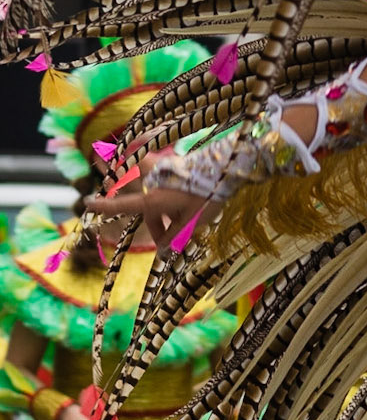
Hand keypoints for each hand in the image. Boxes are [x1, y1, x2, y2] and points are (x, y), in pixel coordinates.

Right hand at [81, 158, 213, 253]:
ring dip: (164, 214)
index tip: (87, 203)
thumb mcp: (191, 223)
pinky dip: (172, 201)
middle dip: (156, 225)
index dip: (105, 207)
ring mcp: (165, 176)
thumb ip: (174, 236)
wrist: (226, 170)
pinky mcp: (176, 170)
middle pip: (146, 207)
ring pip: (157, 197)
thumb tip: (162, 249)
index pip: (125, 205)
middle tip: (167, 241)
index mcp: (155, 199)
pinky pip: (167, 187)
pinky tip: (186, 210)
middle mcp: (155, 185)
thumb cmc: (208, 199)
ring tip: (180, 229)